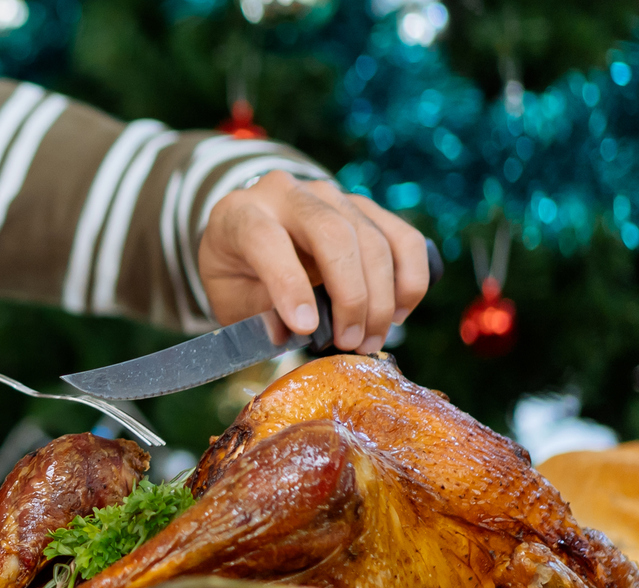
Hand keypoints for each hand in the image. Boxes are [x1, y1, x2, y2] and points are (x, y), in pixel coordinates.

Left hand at [200, 172, 431, 355]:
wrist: (250, 238)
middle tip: (351, 342)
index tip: (306, 329)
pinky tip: (398, 313)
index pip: (267, 240)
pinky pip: (402, 236)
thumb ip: (255, 315)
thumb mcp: (229, 297)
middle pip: (332, 233)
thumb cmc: (237, 273)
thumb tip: (289, 334)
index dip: (289, 285)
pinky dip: (409, 277)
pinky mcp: (365, 207)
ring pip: (371, 236)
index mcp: (240, 214)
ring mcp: (331, 195)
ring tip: (371, 339)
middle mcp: (287, 194)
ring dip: (381, 296)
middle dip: (350, 294)